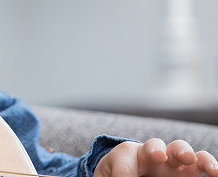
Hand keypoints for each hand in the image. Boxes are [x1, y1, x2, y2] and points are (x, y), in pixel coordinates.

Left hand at [95, 138, 217, 176]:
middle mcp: (151, 155)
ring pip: (181, 151)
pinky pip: (200, 167)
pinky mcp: (187, 172)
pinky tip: (216, 173)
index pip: (124, 156)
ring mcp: (171, 163)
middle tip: (158, 156)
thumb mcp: (110, 176)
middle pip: (154, 144)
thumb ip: (116, 176)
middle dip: (156, 148)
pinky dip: (209, 167)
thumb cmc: (117, 175)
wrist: (128, 175)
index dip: (124, 171)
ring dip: (191, 155)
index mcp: (127, 154)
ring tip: (199, 163)